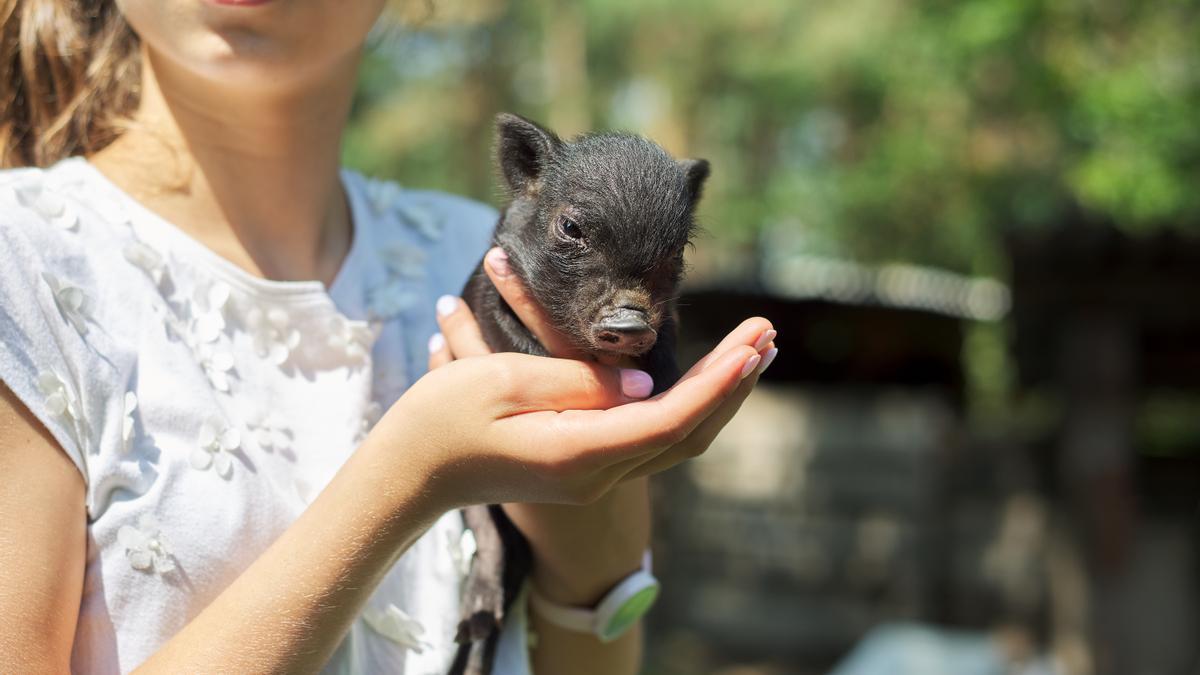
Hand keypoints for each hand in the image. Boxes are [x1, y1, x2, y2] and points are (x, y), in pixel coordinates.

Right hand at [423, 247, 776, 494]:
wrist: (410, 473)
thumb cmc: (442, 419)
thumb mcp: (501, 383)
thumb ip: (578, 381)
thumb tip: (646, 382)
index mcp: (578, 454)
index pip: (670, 417)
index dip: (718, 380)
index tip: (753, 342)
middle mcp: (596, 475)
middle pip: (688, 432)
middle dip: (734, 383)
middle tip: (768, 333)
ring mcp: (593, 476)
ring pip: (677, 438)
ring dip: (719, 394)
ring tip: (753, 350)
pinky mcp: (585, 466)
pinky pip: (654, 437)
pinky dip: (689, 404)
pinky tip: (706, 377)